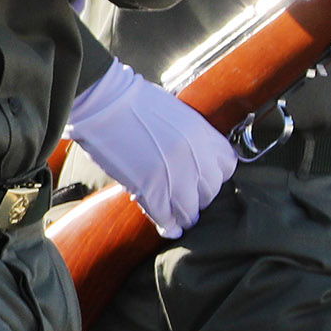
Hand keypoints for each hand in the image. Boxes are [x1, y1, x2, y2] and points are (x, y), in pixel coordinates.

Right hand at [67, 60, 237, 238]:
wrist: (104, 102)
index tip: (203, 181)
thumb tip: (189, 156)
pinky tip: (167, 228)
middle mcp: (194, 157)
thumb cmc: (133, 102)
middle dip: (199, 198)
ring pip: (190, 210)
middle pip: (209, 192)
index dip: (214, 177)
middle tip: (187, 200)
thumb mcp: (176, 114)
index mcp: (203, 135)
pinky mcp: (150, 189)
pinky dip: (168, 226)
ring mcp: (173, 176)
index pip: (226, 168)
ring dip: (184, 216)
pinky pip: (166, 217)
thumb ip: (189, 137)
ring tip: (179, 219)